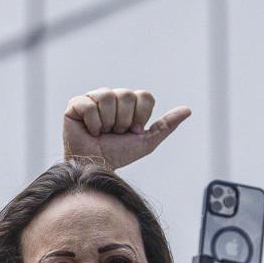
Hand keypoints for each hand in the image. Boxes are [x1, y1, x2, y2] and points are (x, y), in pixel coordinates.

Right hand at [61, 88, 189, 169]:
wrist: (95, 167)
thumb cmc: (119, 154)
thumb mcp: (147, 142)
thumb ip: (166, 125)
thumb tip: (188, 110)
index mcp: (128, 103)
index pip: (144, 96)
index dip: (141, 116)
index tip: (133, 132)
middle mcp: (112, 97)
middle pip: (126, 95)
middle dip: (124, 120)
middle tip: (116, 133)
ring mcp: (93, 98)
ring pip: (107, 97)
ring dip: (108, 122)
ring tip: (102, 132)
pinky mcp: (75, 104)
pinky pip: (89, 104)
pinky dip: (93, 123)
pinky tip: (90, 131)